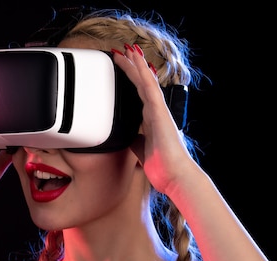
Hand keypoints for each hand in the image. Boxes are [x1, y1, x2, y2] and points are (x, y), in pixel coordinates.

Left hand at [112, 44, 199, 194]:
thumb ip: (136, 140)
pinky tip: (138, 64)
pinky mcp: (159, 113)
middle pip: (141, 83)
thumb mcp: (141, 150)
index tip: (124, 67)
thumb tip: (128, 136)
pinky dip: (143, 75)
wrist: (174, 174)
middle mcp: (155, 111)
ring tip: (127, 50)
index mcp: (151, 119)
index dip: (131, 79)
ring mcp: (158, 110)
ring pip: (145, 82)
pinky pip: (149, 89)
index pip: (139, 93)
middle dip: (132, 67)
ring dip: (136, 65)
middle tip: (122, 51)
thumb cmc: (162, 165)